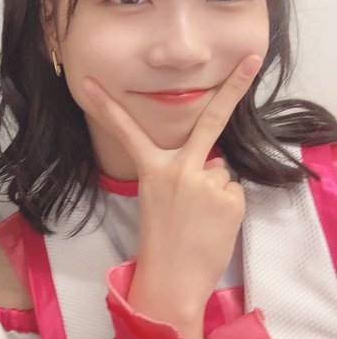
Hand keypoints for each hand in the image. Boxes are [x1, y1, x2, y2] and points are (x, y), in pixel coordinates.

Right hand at [82, 54, 262, 338]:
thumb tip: (212, 160)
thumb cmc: (161, 239)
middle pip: (210, 122)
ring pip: (220, 169)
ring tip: (199, 215)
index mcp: (152, 169)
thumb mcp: (157, 197)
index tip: (89, 83)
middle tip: (250, 60)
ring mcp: (207, 182)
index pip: (127, 131)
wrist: (172, 278)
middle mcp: (179, 169)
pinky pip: (232, 188)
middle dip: (232, 88)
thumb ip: (179, 170)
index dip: (107, 106)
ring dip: (215, 187)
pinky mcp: (230, 197)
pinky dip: (226, 203)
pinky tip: (212, 222)